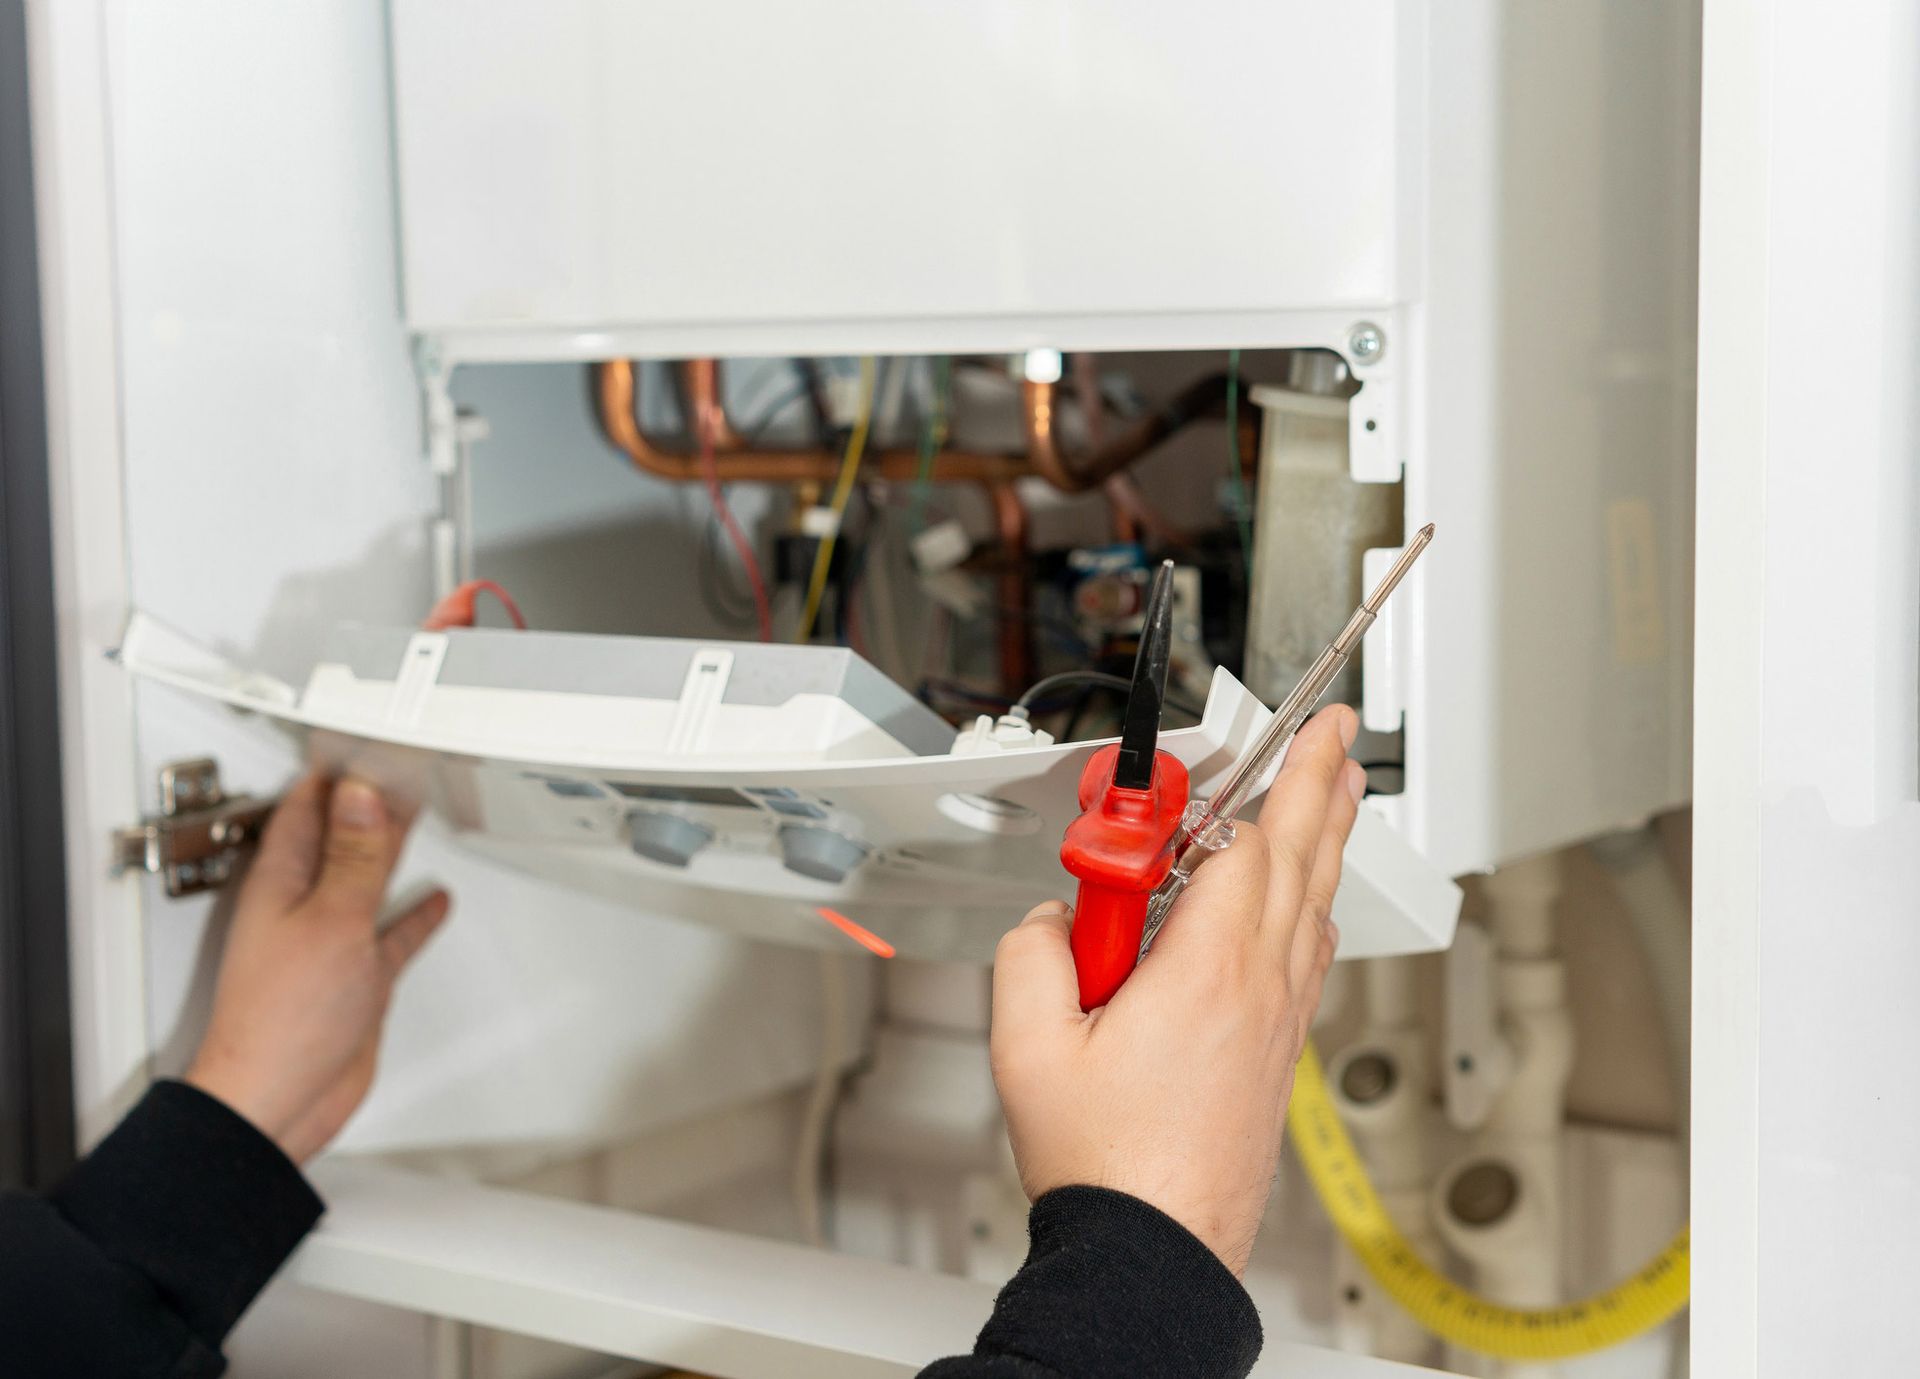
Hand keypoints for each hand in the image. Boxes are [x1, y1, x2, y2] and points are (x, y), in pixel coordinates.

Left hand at [186, 773, 450, 1163]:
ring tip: (415, 816)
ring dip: (389, 849)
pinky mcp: (356, 979)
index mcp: (282, 884)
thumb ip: (354, 859)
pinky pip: (391, 935)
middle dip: (368, 801)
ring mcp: (330, 943)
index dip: (338, 774)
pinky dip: (413, 916)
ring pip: (367, 880)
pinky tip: (431, 902)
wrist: (279, 1099)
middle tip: (398, 766)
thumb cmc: (282, 1021)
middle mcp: (303, 908)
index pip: (310, 810)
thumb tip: (361, 796)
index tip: (368, 743)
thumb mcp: (332, 921)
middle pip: (341, 838)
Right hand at [991, 704, 1362, 1274]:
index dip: (1254, 784)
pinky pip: (1306, 955)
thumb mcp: (1027, 1049)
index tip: (1273, 733)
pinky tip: (1302, 902)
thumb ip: (1030, 955)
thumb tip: (1053, 918)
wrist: (1157, 1252)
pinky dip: (1309, 904)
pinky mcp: (1277, 1054)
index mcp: (1206, 972)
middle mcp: (1259, 989)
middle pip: (1301, 860)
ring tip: (1335, 795)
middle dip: (1321, 784)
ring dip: (1324, 839)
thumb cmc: (1108, 1167)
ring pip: (1312, 905)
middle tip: (1339, 734)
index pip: (1245, 847)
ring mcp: (1278, 1023)